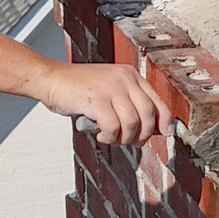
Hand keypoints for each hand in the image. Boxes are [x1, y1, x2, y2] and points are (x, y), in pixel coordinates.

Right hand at [40, 62, 171, 145]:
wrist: (51, 78)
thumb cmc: (77, 87)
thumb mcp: (108, 89)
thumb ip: (127, 103)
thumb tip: (147, 128)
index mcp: (130, 75)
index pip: (157, 100)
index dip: (165, 120)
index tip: (167, 133)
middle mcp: (124, 78)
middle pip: (148, 113)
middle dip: (144, 134)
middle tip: (133, 142)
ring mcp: (111, 87)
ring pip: (133, 123)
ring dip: (124, 138)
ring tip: (112, 137)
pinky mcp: (97, 99)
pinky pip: (113, 127)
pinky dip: (109, 137)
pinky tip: (101, 134)